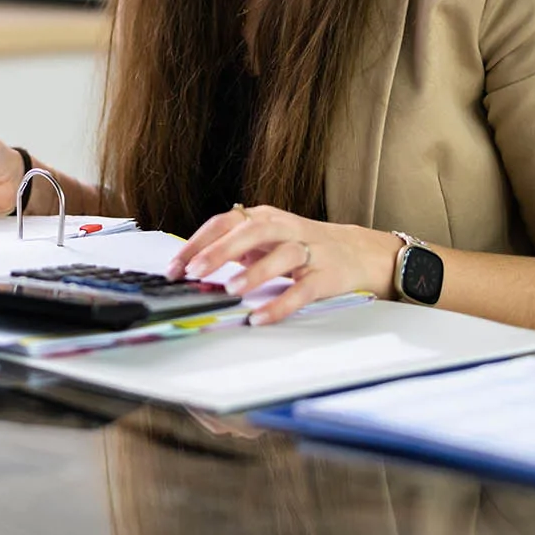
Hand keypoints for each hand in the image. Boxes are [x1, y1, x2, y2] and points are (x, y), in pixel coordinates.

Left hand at [165, 204, 401, 325]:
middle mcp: (286, 229)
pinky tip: (261, 317)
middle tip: (196, 271)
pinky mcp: (327, 276)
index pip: (226, 222)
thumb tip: (192, 265)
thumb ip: (234, 249)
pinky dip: (281, 304)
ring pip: (282, 255)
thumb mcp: (266, 240)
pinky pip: (303, 290)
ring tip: (231, 289)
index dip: (199, 242)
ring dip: (255, 272)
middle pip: (252, 231)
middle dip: (221, 250)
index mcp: (265, 217)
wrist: (358, 252)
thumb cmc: (303, 246)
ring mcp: (309, 251)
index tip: (175, 266)